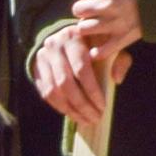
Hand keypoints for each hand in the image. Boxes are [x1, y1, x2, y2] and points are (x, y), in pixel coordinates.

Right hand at [36, 0, 142, 129]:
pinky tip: (74, 115)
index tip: (102, 106)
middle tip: (95, 117)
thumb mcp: (108, 45)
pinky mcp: (36, 70)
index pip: (81, 68)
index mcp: (74, 36)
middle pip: (66, 83)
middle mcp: (54, 46)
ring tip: (86, 120)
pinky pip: (46, 94)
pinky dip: (61, 108)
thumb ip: (119, 60)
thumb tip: (117, 79)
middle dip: (82, 105)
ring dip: (71, 110)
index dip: (92, 90)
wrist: (67, 35)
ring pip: (54, 91)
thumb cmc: (93, 42)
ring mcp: (42, 58)